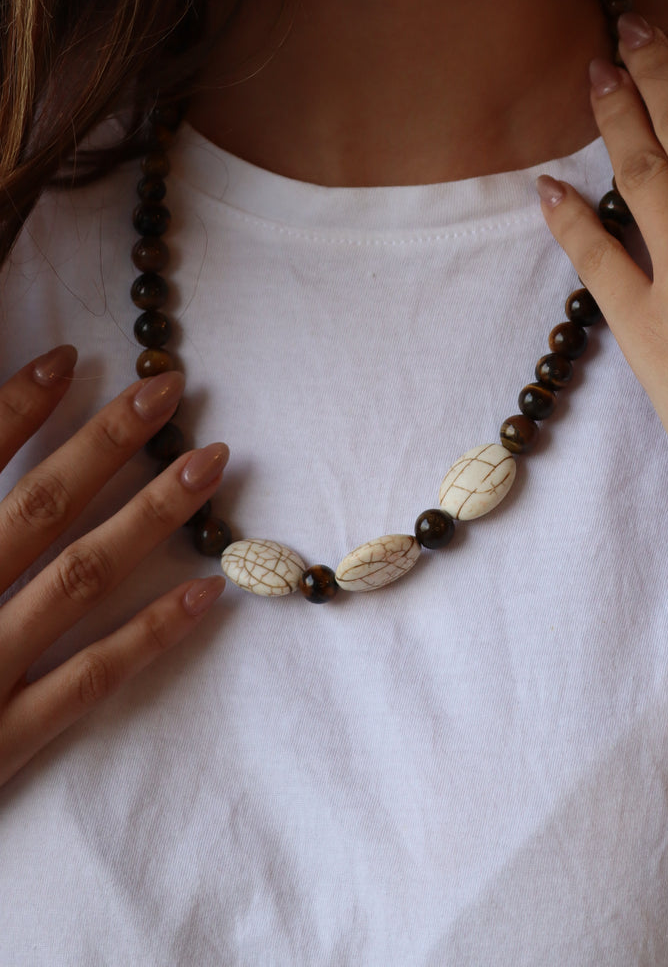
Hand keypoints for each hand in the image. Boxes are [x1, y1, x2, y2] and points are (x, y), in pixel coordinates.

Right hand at [0, 348, 227, 787]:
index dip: (11, 408)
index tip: (67, 359)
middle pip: (34, 508)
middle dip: (103, 442)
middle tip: (166, 388)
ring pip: (75, 579)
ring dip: (148, 515)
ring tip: (211, 462)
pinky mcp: (0, 744)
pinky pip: (87, 681)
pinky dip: (149, 633)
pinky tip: (206, 591)